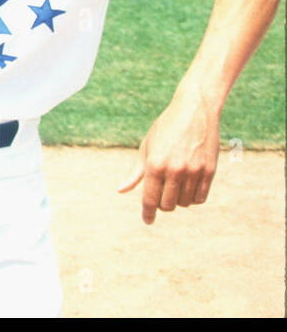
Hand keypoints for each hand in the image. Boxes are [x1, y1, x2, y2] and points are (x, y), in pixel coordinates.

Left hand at [117, 92, 220, 223]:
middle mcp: (175, 171)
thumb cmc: (165, 128)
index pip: (149, 199)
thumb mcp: (146, 147)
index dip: (147, 213)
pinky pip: (200, 198)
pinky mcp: (210, 172)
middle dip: (162, 204)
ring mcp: (194, 172)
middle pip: (167, 205)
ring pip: (184, 203)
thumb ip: (136, 172)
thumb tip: (121, 190)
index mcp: (155, 165)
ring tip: (174, 186)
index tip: (147, 221)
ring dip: (177, 200)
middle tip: (160, 194)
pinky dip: (192, 198)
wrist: (194, 111)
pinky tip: (188, 189)